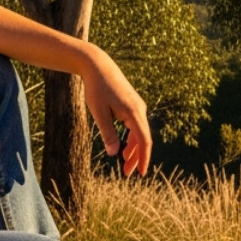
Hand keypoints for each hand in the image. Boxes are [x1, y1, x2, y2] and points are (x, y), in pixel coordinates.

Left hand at [82, 48, 151, 176]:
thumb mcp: (99, 113)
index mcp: (134, 113)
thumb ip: (108, 133)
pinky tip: (125, 147)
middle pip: (143, 139)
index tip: (142, 174)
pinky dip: (131, 139)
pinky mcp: (132, 105)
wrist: (99, 66)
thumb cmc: (97, 88)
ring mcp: (137, 107)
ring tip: (125, 164)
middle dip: (137, 158)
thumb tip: (115, 153)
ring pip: (140, 133)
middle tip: (127, 174)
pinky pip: (136, 126)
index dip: (144, 159)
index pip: (144, 141)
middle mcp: (140, 110)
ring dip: (134, 149)